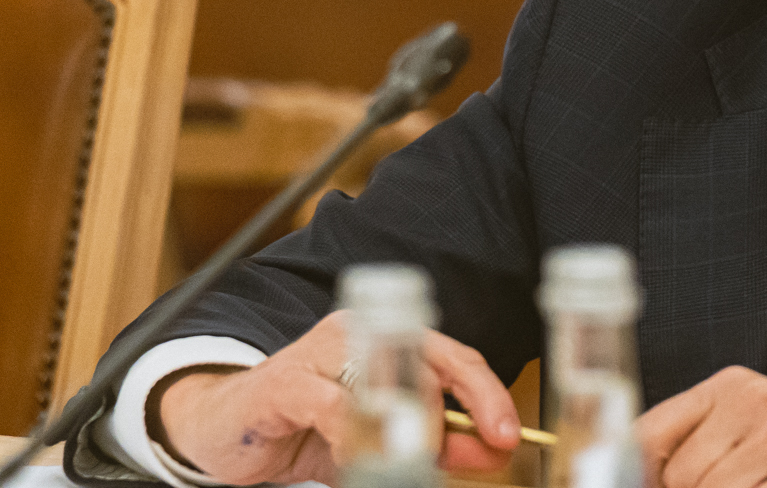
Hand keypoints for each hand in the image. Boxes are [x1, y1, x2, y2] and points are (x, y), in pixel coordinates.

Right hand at [153, 311, 521, 484]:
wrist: (223, 430)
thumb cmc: (304, 429)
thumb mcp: (376, 442)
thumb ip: (432, 445)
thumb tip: (489, 452)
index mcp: (389, 339)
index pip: (456, 359)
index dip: (488, 396)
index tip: (509, 436)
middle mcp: (360, 333)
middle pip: (431, 366)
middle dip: (458, 418)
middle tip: (465, 457)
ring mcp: (321, 352)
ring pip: (388, 386)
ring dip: (408, 435)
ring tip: (410, 466)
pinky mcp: (285, 383)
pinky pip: (335, 409)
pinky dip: (355, 439)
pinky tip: (359, 459)